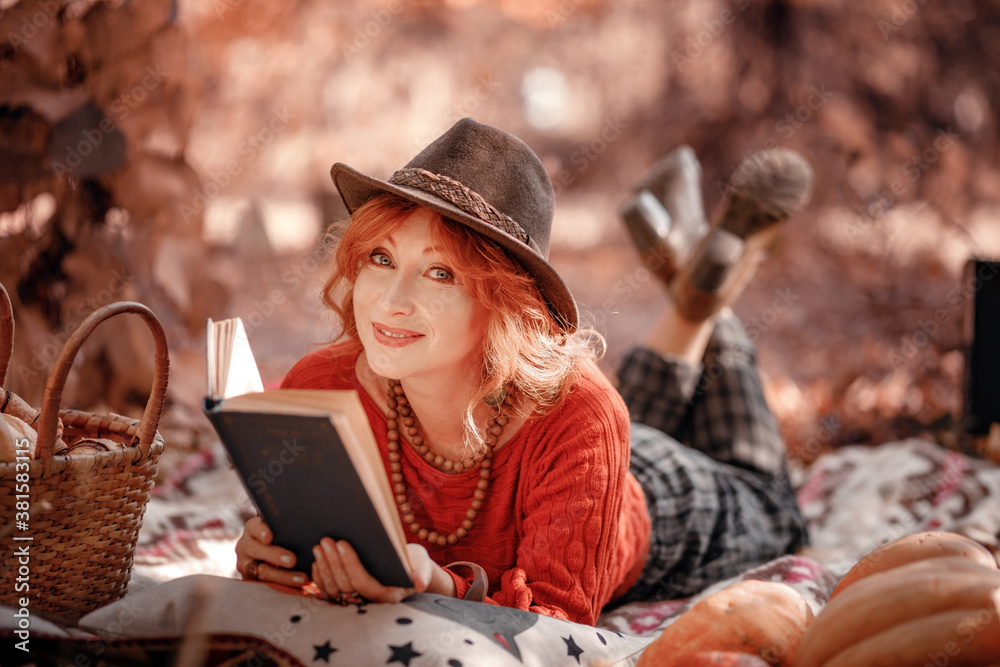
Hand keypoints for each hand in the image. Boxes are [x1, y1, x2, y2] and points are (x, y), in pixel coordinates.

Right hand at [235, 516, 306, 588]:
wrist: (270, 556)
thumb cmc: (281, 536)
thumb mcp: (280, 529)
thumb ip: (288, 525)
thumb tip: (313, 516)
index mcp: (253, 528)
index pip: (255, 527)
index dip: (262, 531)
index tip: (269, 536)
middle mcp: (246, 545)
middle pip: (257, 550)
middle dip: (274, 555)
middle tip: (292, 560)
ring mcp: (246, 564)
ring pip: (262, 571)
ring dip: (283, 576)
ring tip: (302, 579)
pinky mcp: (251, 580)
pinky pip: (266, 585)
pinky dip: (283, 587)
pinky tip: (298, 589)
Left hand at [311, 539, 455, 602]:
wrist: (408, 572)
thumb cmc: (415, 565)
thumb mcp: (422, 566)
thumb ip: (422, 574)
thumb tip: (420, 583)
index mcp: (387, 597)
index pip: (363, 583)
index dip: (351, 564)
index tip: (342, 543)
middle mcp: (369, 604)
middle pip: (345, 585)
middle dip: (334, 562)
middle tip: (326, 540)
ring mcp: (355, 602)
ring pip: (333, 588)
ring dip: (324, 567)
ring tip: (320, 546)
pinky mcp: (346, 598)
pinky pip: (328, 591)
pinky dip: (320, 576)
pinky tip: (317, 560)